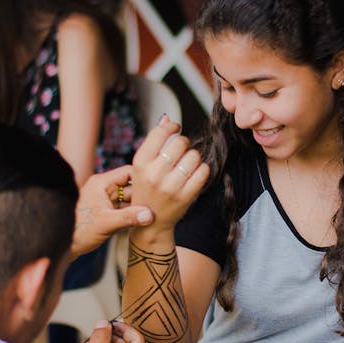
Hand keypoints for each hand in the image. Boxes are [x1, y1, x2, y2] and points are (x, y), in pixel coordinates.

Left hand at [71, 165, 154, 257]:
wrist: (61, 245)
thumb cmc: (78, 231)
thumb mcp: (106, 223)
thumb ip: (129, 217)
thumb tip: (150, 215)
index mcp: (102, 183)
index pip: (129, 172)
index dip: (144, 178)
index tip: (159, 186)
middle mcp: (105, 188)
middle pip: (132, 186)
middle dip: (145, 194)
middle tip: (162, 202)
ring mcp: (107, 201)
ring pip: (130, 198)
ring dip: (141, 205)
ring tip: (158, 211)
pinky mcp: (108, 212)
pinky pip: (126, 208)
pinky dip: (135, 213)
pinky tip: (147, 219)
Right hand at [130, 115, 209, 237]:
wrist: (151, 223)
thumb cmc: (147, 190)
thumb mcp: (142, 167)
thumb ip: (154, 143)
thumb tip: (166, 119)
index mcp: (140, 163)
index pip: (159, 133)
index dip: (172, 127)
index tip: (177, 128)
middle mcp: (154, 174)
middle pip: (180, 143)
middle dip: (185, 144)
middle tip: (182, 151)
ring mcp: (170, 186)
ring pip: (194, 156)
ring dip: (194, 157)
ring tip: (187, 164)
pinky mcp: (185, 196)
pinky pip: (203, 171)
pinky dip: (202, 169)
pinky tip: (195, 173)